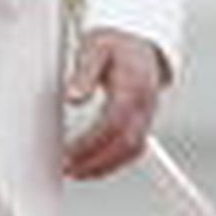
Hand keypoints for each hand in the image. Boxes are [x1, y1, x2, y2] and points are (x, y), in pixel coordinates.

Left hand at [63, 27, 165, 181]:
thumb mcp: (94, 48)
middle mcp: (144, 105)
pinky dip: (114, 162)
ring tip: (76, 172)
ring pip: (132, 151)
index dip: (91, 143)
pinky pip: (133, 149)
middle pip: (126, 144)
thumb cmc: (114, 45)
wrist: (137, 43)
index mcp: (133, 87)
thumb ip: (84, 73)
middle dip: (97, 162)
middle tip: (68, 168)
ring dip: (105, 167)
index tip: (69, 153)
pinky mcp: (143, 123)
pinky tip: (92, 167)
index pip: (113, 123)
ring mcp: (147, 115)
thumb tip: (72, 97)